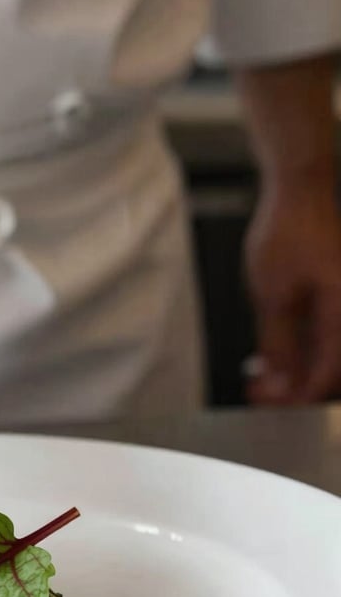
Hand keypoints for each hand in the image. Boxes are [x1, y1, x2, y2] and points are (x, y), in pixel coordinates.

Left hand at [245, 182, 340, 404]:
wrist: (301, 190)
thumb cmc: (290, 229)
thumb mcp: (271, 294)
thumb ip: (278, 343)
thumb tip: (279, 382)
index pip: (330, 370)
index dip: (303, 395)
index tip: (279, 407)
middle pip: (331, 368)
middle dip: (296, 389)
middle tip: (262, 396)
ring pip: (328, 356)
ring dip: (297, 374)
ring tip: (262, 381)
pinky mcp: (337, 301)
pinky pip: (325, 337)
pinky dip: (301, 354)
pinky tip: (274, 361)